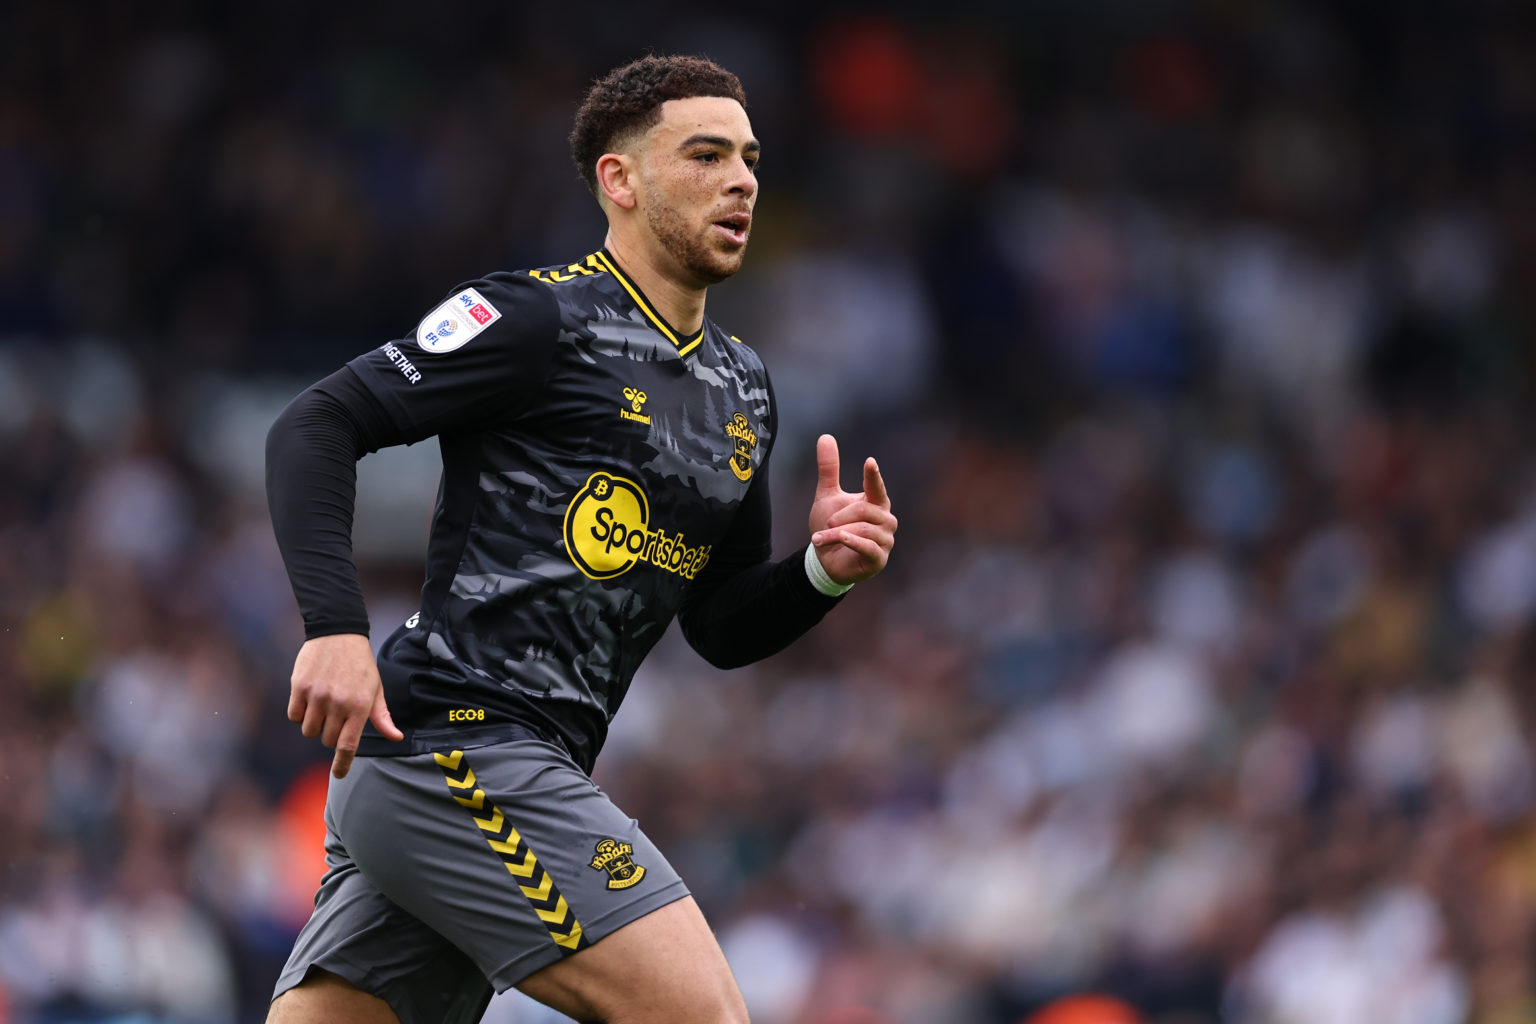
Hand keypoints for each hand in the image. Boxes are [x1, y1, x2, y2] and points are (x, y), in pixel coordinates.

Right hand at [287, 633, 403, 777]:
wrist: (337, 632)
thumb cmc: (360, 664)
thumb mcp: (375, 688)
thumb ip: (382, 716)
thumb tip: (396, 737)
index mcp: (360, 706)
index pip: (348, 745)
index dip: (342, 763)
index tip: (339, 775)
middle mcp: (338, 703)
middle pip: (326, 740)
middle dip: (330, 734)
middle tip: (335, 715)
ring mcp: (317, 696)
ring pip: (309, 731)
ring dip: (314, 725)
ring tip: (323, 705)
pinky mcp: (299, 687)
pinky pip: (294, 716)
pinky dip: (299, 713)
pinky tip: (309, 699)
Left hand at [808, 433, 896, 585]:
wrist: (826, 561)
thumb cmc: (832, 526)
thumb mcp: (827, 496)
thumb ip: (828, 469)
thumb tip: (825, 436)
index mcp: (876, 503)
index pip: (877, 487)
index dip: (873, 476)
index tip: (869, 462)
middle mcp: (885, 520)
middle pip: (865, 510)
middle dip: (841, 516)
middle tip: (826, 523)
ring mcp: (885, 540)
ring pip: (863, 529)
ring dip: (838, 532)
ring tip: (819, 537)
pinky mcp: (879, 559)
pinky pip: (868, 547)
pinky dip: (851, 542)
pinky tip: (839, 539)